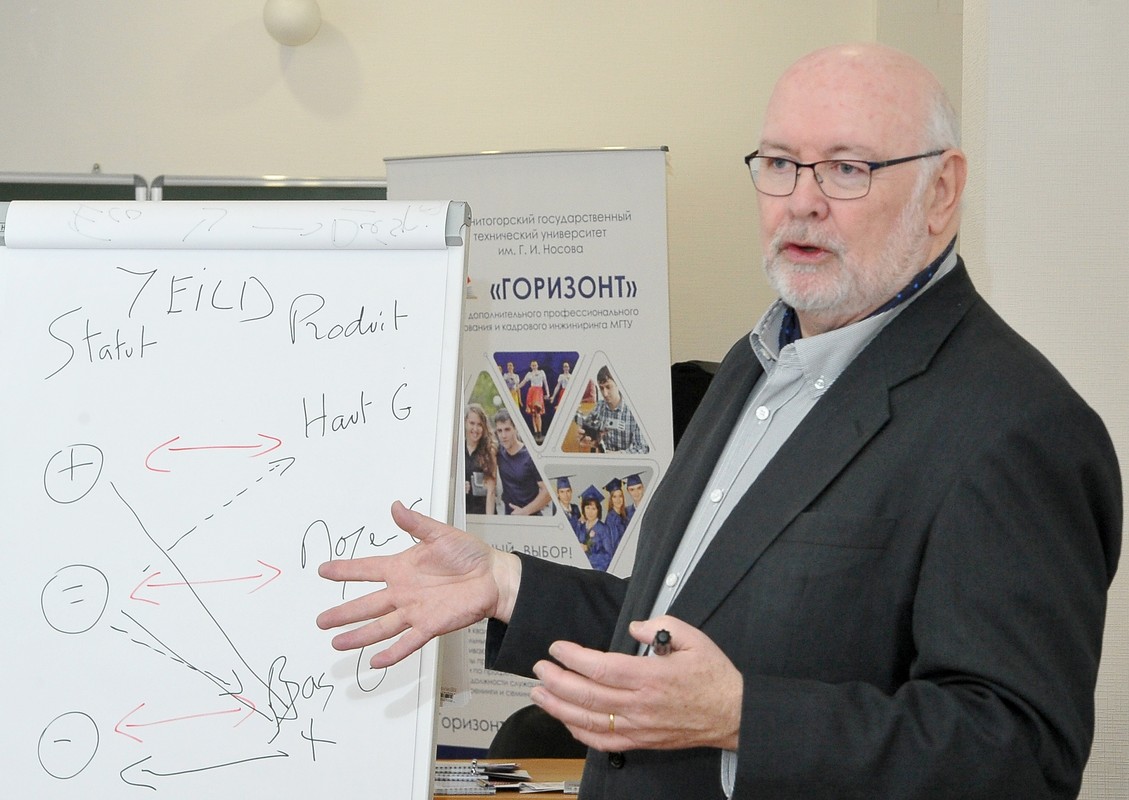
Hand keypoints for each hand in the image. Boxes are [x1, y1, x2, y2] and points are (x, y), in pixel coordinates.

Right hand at [316, 501, 520, 668]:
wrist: (493, 577)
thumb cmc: (469, 554)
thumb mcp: (440, 534)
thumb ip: (416, 524)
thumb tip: (395, 506)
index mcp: (402, 568)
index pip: (367, 569)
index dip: (345, 570)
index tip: (323, 571)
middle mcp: (403, 592)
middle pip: (367, 603)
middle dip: (343, 612)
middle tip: (320, 620)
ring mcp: (415, 611)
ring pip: (380, 626)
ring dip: (359, 636)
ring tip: (337, 643)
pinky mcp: (430, 625)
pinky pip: (407, 642)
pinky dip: (392, 652)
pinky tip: (374, 662)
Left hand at [529, 616, 741, 751]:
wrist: (733, 715)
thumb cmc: (714, 678)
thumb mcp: (693, 638)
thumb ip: (660, 625)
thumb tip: (635, 627)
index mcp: (651, 677)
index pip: (601, 668)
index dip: (573, 657)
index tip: (557, 647)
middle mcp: (640, 705)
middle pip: (587, 695)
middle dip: (556, 681)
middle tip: (540, 668)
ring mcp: (638, 727)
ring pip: (589, 720)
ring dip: (558, 707)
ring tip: (539, 694)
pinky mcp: (640, 741)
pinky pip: (603, 742)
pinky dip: (579, 732)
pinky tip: (566, 720)